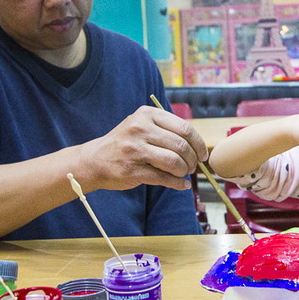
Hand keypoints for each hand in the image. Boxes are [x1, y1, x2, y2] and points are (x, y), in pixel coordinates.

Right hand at [79, 106, 207, 190]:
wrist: (94, 160)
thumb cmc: (125, 143)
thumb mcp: (142, 125)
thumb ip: (166, 129)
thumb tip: (197, 144)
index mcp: (147, 114)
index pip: (184, 128)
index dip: (198, 143)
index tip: (203, 153)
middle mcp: (140, 129)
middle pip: (181, 145)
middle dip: (193, 159)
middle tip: (193, 166)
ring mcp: (135, 150)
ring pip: (174, 162)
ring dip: (184, 171)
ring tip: (183, 173)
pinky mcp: (132, 170)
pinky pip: (163, 178)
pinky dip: (177, 183)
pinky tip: (181, 185)